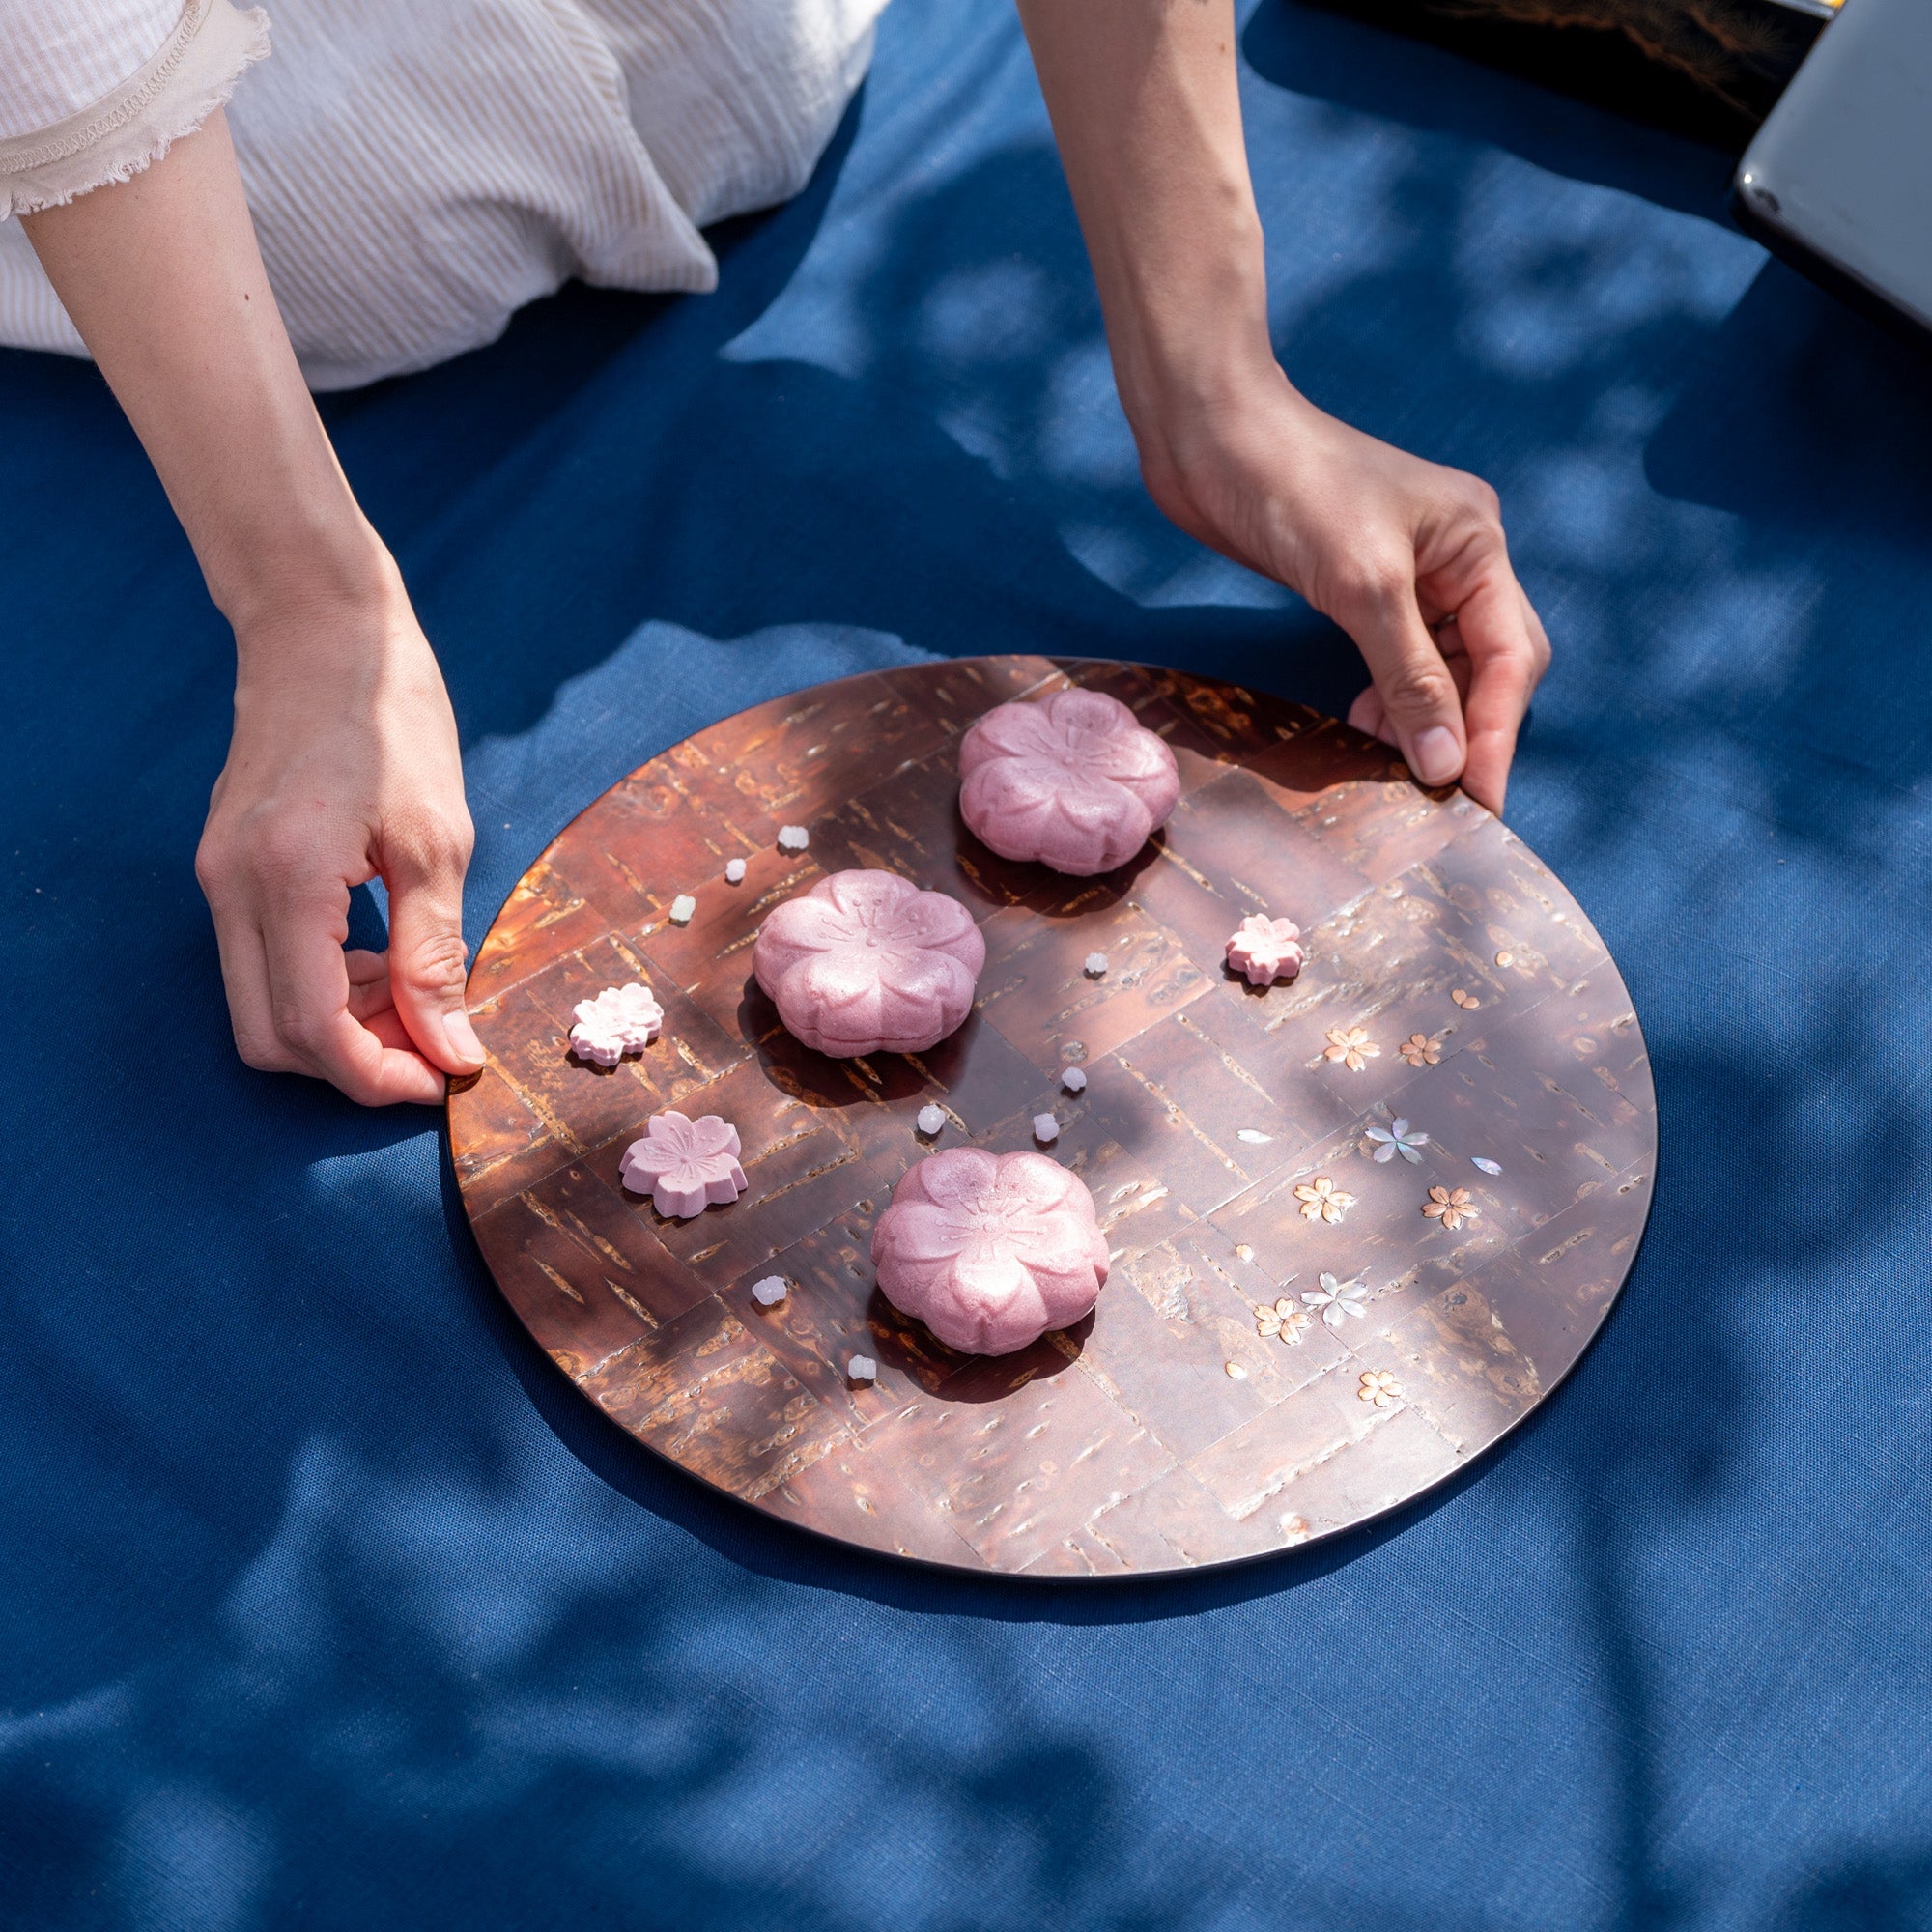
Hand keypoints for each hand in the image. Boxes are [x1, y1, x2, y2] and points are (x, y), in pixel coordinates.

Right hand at [195, 577, 481, 1105]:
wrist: (323, 626)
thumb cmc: (393, 717)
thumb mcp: (438, 840)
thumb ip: (436, 955)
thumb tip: (450, 1050)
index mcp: (285, 879)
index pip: (314, 1031)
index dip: (379, 1076)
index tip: (444, 1076)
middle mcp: (230, 886)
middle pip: (272, 1039)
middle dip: (355, 1061)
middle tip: (432, 1041)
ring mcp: (216, 877)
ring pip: (260, 1009)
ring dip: (339, 1026)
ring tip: (414, 990)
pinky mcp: (223, 867)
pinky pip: (258, 964)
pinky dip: (320, 985)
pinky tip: (379, 955)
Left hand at [1139, 371, 1550, 812]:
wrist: (1208, 436)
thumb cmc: (1291, 486)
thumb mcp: (1362, 587)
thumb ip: (1409, 677)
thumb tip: (1446, 763)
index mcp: (1476, 543)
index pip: (1511, 655)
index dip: (1497, 732)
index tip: (1481, 802)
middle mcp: (1455, 556)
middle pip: (1487, 664)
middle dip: (1466, 727)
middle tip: (1441, 798)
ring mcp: (1408, 570)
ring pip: (1440, 665)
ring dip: (1422, 717)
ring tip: (1391, 762)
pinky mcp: (1358, 584)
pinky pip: (1395, 656)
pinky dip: (1388, 696)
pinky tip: (1363, 723)